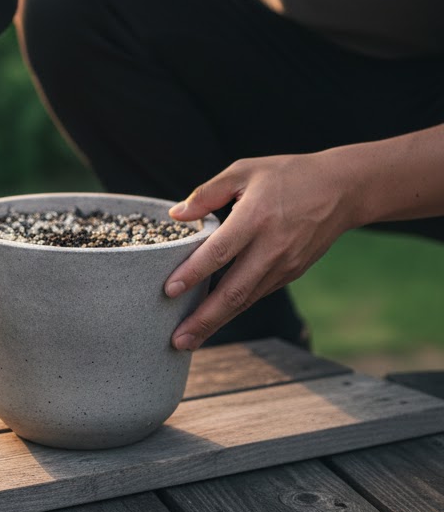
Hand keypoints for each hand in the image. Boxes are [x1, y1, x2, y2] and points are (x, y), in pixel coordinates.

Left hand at [162, 151, 359, 350]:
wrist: (342, 190)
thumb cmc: (287, 175)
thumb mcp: (243, 171)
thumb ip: (207, 193)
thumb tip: (176, 215)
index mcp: (256, 218)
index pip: (219, 252)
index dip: (193, 273)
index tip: (169, 290)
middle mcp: (271, 247)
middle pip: (234, 291)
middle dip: (204, 319)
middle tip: (177, 340)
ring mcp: (285, 264)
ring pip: (246, 300)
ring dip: (216, 322)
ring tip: (188, 340)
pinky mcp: (292, 273)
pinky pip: (257, 294)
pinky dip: (234, 309)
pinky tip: (213, 318)